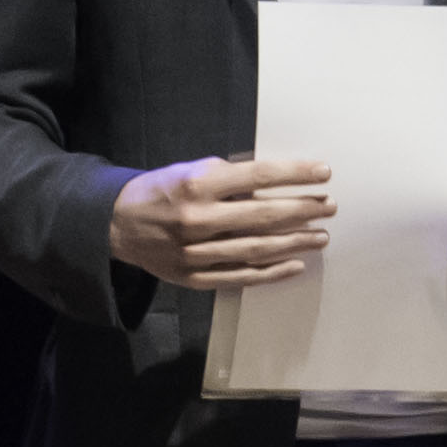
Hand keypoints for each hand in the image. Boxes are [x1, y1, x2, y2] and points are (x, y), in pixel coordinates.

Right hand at [110, 153, 330, 288]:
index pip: (258, 176)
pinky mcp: (194, 277)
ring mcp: (195, 252)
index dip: (295, 174)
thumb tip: (277, 180)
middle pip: (263, 216)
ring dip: (295, 242)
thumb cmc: (161, 191)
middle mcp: (197, 219)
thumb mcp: (189, 170)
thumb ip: (229, 176)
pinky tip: (296, 264)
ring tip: (321, 236)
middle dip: (303, 211)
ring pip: (257, 249)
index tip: (324, 173)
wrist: (117, 224)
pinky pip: (241, 276)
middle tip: (329, 208)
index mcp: (197, 184)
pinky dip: (272, 272)